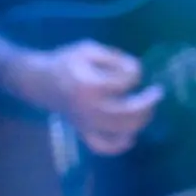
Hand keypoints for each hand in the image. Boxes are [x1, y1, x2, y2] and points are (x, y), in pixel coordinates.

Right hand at [9, 40, 161, 155]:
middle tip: (157, 92)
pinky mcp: (82, 130)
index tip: (130, 68)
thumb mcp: (89, 49)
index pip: (126, 82)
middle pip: (127, 113)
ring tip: (148, 108)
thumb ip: (115, 58)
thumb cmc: (65, 62)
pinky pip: (101, 146)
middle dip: (148, 103)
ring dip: (141, 121)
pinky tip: (131, 137)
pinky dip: (118, 146)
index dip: (134, 74)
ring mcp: (85, 122)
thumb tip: (137, 74)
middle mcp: (88, 107)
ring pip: (119, 131)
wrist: (38, 80)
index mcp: (89, 84)